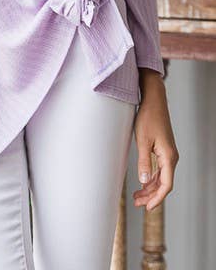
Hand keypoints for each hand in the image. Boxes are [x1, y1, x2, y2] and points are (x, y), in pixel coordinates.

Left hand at [132, 74, 178, 211]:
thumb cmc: (148, 117)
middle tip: (137, 204)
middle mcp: (171, 157)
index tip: (147, 208)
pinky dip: (151, 178)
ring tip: (137, 196)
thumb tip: (144, 181)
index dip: (157, 198)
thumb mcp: (142, 140)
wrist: (153, 100)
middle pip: (164, 183)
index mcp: (168, 156)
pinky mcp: (163, 149)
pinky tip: (143, 182)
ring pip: (161, 177)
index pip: (166, 184)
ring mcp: (168, 153)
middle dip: (151, 196)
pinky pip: (160, 169)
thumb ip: (143, 162)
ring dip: (150, 188)